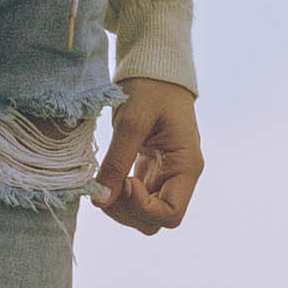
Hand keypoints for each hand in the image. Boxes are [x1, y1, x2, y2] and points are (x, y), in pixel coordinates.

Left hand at [92, 83, 201, 233]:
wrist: (155, 67)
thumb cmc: (151, 88)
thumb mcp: (131, 122)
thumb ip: (116, 162)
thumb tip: (100, 199)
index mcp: (187, 165)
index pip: (171, 214)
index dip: (142, 209)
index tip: (124, 183)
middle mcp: (180, 176)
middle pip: (157, 220)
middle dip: (128, 211)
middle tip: (108, 185)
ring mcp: (166, 174)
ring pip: (145, 213)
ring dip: (121, 206)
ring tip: (105, 180)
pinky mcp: (151, 169)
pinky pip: (137, 197)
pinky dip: (119, 195)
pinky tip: (108, 177)